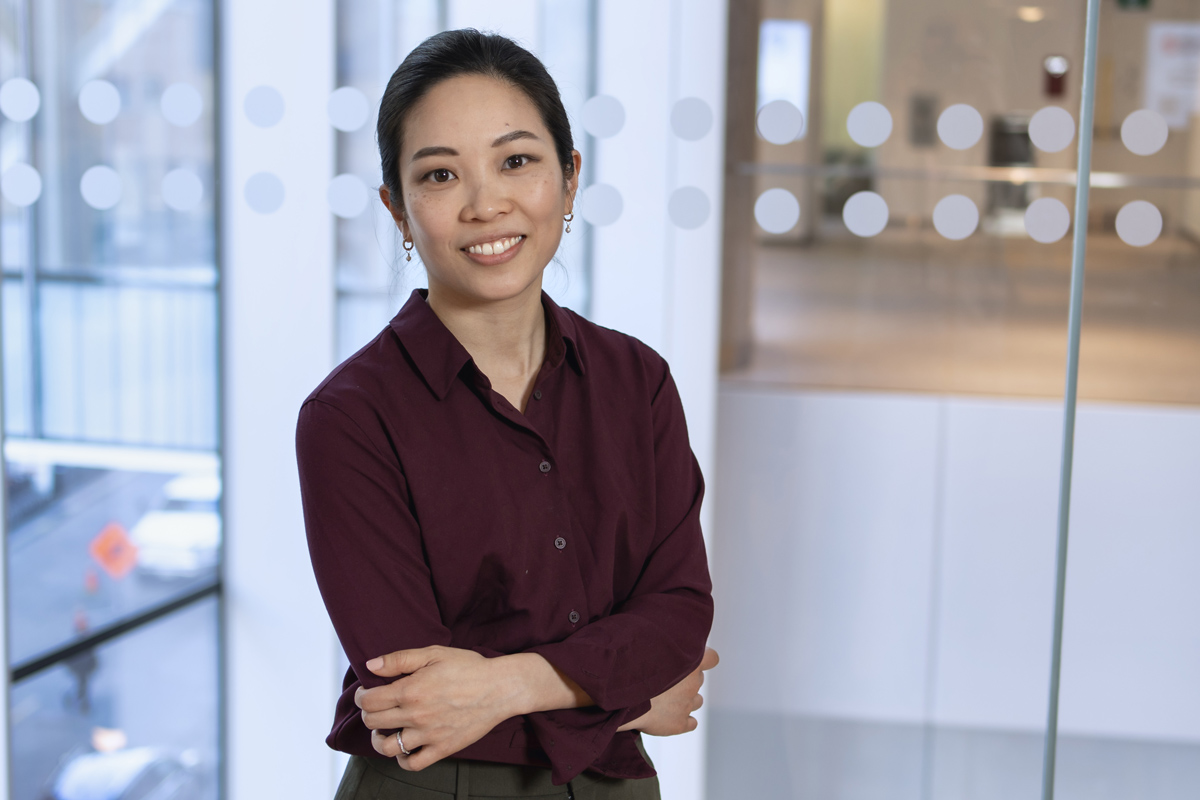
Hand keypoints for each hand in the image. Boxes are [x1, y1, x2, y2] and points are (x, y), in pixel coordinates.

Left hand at [354, 646, 518, 770]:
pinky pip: (412, 764)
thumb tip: (371, 666)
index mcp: (411, 690)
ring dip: (378, 739)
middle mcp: (416, 715)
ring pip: (387, 747)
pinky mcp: (442, 748)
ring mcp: (428, 735)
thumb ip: (399, 659)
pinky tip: (403, 747)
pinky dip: (402, 759)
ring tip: (383, 731)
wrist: (499, 688)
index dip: (361, 696)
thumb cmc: (468, 668)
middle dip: (368, 714)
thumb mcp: (434, 653)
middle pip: (373, 722)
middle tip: (375, 707)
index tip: (365, 693)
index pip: (369, 701)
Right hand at [618, 646, 718, 735]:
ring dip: (685, 699)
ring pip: (696, 701)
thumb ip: (664, 643)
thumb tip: (663, 634)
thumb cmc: (633, 666)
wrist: (622, 695)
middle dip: (686, 680)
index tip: (691, 659)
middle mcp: (693, 682)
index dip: (704, 659)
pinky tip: (667, 716)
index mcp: (691, 660)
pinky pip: (690, 722)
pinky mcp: (679, 724)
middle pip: (698, 680)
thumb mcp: (651, 643)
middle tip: (666, 679)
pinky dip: (682, 720)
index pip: (712, 658)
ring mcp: (687, 704)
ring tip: (664, 698)